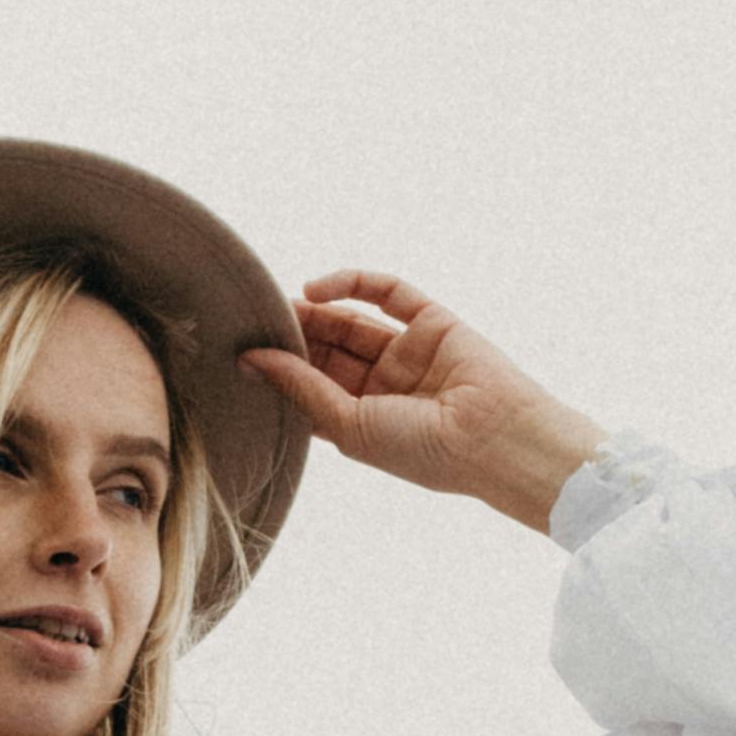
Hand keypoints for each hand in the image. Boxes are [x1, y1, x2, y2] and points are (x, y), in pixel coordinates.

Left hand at [242, 270, 598, 533]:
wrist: (493, 439)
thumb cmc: (422, 451)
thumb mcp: (348, 426)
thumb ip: (301, 389)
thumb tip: (251, 360)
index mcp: (363, 423)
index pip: (313, 391)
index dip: (281, 373)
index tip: (242, 355)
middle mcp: (384, 388)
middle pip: (327, 354)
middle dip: (294, 337)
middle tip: (254, 320)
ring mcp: (408, 352)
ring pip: (351, 322)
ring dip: (314, 311)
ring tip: (275, 302)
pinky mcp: (431, 320)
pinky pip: (386, 292)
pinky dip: (352, 284)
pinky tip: (316, 288)